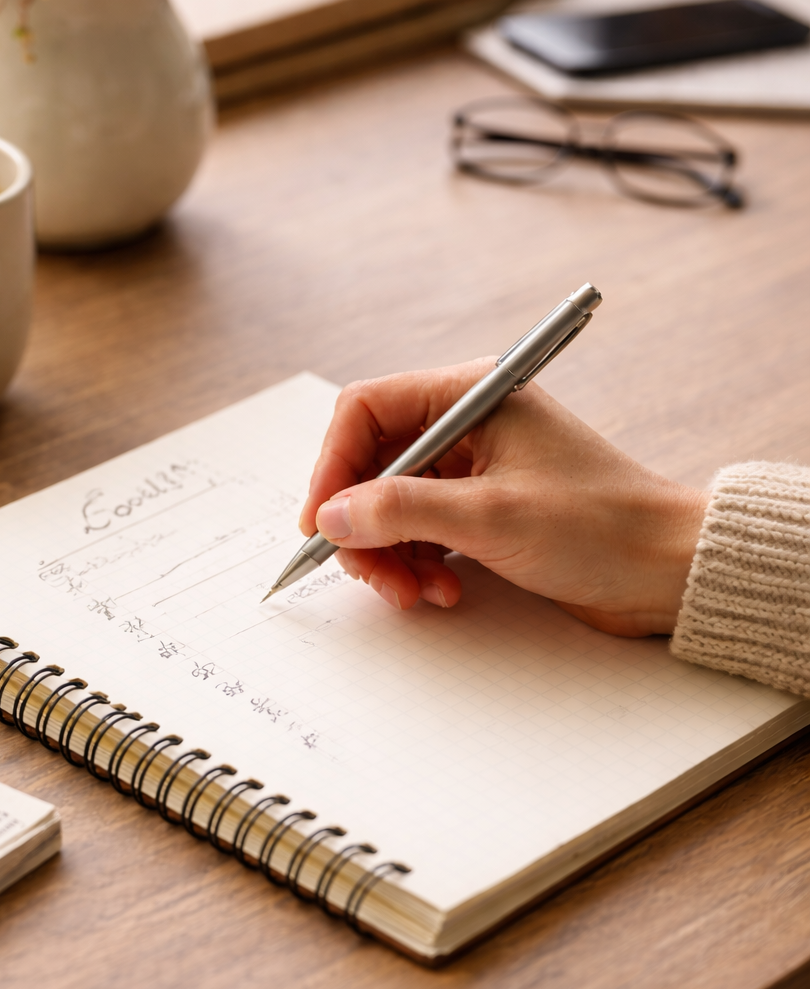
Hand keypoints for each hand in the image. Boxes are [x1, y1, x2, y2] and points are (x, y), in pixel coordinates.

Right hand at [298, 362, 708, 636]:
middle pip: (373, 465)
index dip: (332, 466)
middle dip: (364, 525)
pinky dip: (419, 565)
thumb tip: (332, 516)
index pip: (367, 411)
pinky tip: (442, 592)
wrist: (666, 569)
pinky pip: (423, 532)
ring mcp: (475, 469)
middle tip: (371, 574)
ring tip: (415, 593)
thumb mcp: (488, 516)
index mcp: (471, 395)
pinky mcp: (484, 510)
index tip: (321, 522)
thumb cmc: (600, 526)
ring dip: (391, 555)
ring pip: (392, 506)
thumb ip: (400, 511)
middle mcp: (468, 424)